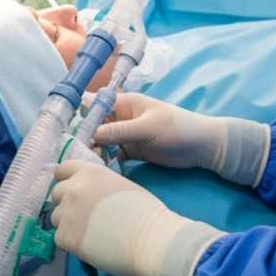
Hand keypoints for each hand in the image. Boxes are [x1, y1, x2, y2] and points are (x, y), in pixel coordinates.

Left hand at [48, 159, 222, 275]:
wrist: (150, 239)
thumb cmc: (146, 212)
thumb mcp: (121, 185)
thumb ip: (99, 186)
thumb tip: (91, 196)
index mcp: (90, 172)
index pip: (62, 170)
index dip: (67, 180)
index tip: (74, 192)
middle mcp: (74, 189)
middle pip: (56, 194)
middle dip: (67, 204)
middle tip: (84, 216)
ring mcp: (67, 213)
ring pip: (56, 217)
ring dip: (68, 224)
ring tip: (89, 233)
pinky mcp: (65, 237)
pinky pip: (59, 238)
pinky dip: (71, 243)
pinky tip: (89, 245)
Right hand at [93, 94, 270, 186]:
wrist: (203, 147)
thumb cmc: (178, 129)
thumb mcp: (148, 128)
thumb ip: (120, 131)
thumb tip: (91, 134)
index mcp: (126, 103)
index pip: (96, 104)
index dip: (82, 116)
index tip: (71, 133)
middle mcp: (122, 117)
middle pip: (95, 125)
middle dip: (86, 138)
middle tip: (79, 156)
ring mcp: (127, 134)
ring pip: (102, 142)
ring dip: (95, 152)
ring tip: (91, 166)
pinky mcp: (133, 150)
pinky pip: (113, 154)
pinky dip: (107, 161)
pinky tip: (102, 171)